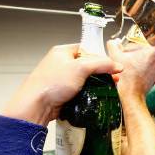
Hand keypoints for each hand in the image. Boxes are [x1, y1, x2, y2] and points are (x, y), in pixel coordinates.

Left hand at [3, 44, 122, 125]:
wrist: (36, 105)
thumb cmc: (51, 83)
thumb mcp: (80, 68)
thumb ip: (101, 64)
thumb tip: (117, 65)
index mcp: (63, 52)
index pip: (87, 49)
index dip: (101, 56)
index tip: (112, 64)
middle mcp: (62, 64)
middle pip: (88, 65)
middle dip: (102, 72)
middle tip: (113, 78)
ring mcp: (62, 79)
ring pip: (86, 79)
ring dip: (97, 84)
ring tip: (109, 88)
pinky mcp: (63, 92)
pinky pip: (81, 90)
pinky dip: (90, 93)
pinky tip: (98, 96)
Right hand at [106, 39, 154, 96]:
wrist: (130, 94)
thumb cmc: (127, 77)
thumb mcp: (115, 57)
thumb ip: (113, 46)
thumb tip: (113, 43)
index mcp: (152, 55)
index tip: (150, 41)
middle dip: (147, 51)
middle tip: (138, 51)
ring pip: (154, 61)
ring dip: (145, 60)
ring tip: (133, 61)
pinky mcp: (153, 78)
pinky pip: (151, 70)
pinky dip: (144, 68)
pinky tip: (134, 69)